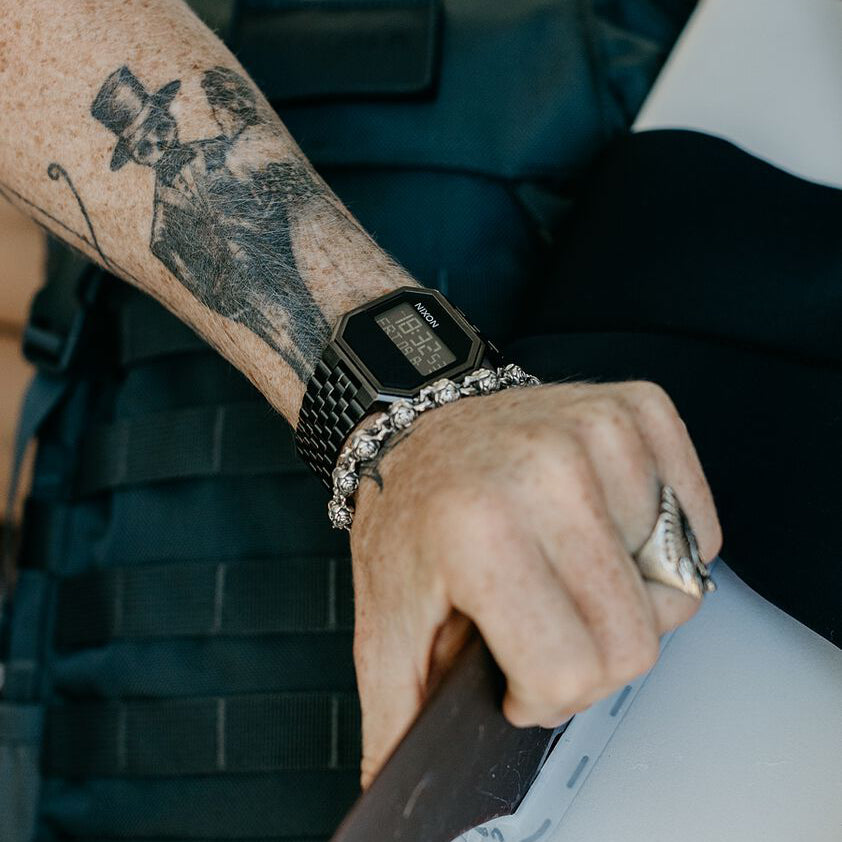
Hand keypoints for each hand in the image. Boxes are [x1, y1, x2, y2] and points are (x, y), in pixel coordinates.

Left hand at [349, 380, 720, 788]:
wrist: (416, 417)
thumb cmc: (407, 509)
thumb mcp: (384, 616)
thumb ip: (394, 708)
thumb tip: (396, 780)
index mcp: (480, 532)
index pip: (570, 673)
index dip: (543, 695)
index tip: (520, 674)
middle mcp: (547, 473)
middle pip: (636, 640)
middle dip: (590, 658)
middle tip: (547, 625)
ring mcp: (601, 433)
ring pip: (675, 587)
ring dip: (624, 597)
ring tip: (566, 567)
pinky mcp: (639, 410)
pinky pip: (700, 526)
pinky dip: (661, 547)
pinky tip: (602, 531)